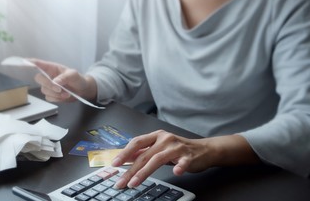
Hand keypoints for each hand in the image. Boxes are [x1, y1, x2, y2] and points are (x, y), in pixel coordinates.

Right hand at [29, 58, 96, 102]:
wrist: (82, 90)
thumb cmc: (77, 79)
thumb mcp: (74, 75)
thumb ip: (65, 77)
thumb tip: (55, 82)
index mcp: (52, 68)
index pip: (39, 64)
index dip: (30, 63)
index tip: (23, 62)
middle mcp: (48, 76)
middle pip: (39, 79)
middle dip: (49, 85)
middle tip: (60, 89)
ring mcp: (48, 86)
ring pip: (44, 90)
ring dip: (56, 94)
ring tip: (67, 93)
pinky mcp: (51, 95)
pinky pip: (49, 98)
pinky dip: (57, 99)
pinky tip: (64, 96)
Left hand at [112, 130, 259, 188]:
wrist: (204, 149)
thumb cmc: (179, 149)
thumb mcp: (159, 147)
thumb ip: (144, 151)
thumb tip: (126, 157)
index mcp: (156, 136)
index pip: (137, 142)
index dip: (125, 152)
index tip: (114, 164)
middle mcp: (165, 139)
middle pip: (144, 154)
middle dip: (130, 169)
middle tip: (121, 181)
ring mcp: (177, 147)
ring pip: (158, 159)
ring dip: (145, 172)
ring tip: (135, 183)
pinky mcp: (189, 156)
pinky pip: (184, 162)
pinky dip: (180, 167)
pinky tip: (176, 173)